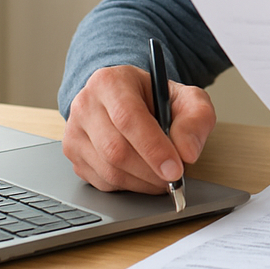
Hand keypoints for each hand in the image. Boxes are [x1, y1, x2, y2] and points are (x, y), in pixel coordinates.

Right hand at [63, 64, 215, 192]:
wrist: (130, 99)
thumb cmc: (157, 99)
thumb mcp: (187, 98)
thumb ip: (196, 118)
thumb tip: (187, 152)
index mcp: (110, 82)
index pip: (128, 118)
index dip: (153, 148)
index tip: (176, 169)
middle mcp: (86, 105)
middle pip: (116, 149)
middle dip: (151, 171)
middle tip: (175, 179)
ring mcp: (75, 131)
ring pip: (108, 170)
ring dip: (142, 182)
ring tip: (163, 177)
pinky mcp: (73, 155)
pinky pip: (102, 182)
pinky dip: (128, 186)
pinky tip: (143, 175)